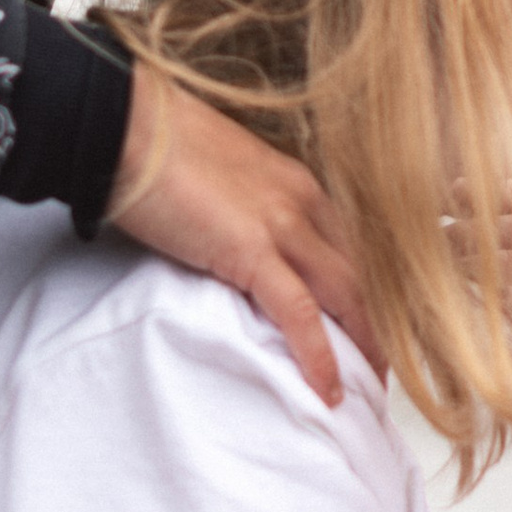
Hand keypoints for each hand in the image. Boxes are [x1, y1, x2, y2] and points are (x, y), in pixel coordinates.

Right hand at [106, 66, 373, 407]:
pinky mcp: (249, 249)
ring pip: (348, 294)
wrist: (124, 122)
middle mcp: (303, 201)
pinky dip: (318, 355)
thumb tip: (238, 241)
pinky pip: (298, 312)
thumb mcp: (222, 175)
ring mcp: (281, 223)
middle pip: (365, 271)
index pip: (355, 244)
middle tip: (387, 365)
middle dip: (383, 321)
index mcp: (298, 182)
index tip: (376, 322)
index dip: (372, 287)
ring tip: (372, 388)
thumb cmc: (158, 145)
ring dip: (366, 345)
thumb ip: (245, 208)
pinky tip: (328, 388)